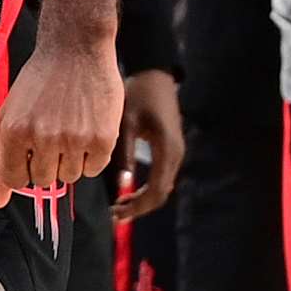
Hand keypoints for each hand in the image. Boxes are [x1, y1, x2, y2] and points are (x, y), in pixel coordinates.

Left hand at [0, 35, 123, 208]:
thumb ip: (1, 157)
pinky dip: (91, 155)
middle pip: (43, 180)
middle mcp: (43, 137)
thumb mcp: (9, 113)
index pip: (14, 180)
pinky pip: (94, 169)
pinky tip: (87, 128)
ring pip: (70, 176)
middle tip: (53, 134)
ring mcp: (74, 139)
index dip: (22, 171)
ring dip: (70, 159)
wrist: (76, 48)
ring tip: (70, 127)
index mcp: (14, 131)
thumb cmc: (40, 81)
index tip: (29, 156)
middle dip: (46, 163)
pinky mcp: (102, 138)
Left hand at [111, 66, 184, 223]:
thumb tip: (122, 184)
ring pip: (161, 188)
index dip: (137, 207)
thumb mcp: (127, 122)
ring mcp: (175, 153)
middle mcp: (175, 155)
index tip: (117, 215)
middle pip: (161, 194)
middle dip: (138, 208)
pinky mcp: (170, 150)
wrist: (154, 74)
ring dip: (141, 200)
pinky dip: (145, 189)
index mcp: (167, 149)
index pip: (156, 190)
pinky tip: (126, 191)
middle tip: (114, 216)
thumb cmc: (139, 94)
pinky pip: (160, 178)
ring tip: (117, 207)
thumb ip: (124, 153)